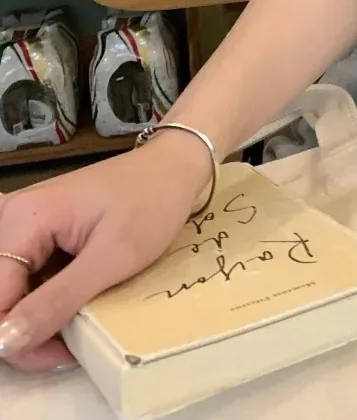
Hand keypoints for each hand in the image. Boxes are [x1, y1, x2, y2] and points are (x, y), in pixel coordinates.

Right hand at [0, 134, 208, 372]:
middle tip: (75, 344)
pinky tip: (79, 305)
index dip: (18, 337)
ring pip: (13, 294)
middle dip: (29, 331)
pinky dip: (50, 300)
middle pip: (1, 299)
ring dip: (40, 318)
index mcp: (22, 220)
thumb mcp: (112, 257)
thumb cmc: (153, 202)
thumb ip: (56, 301)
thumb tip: (3, 344)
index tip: (61, 353)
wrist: (177, 165)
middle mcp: (12, 220)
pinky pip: (30, 279)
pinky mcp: (40, 234)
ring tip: (83, 324)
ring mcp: (25, 226)